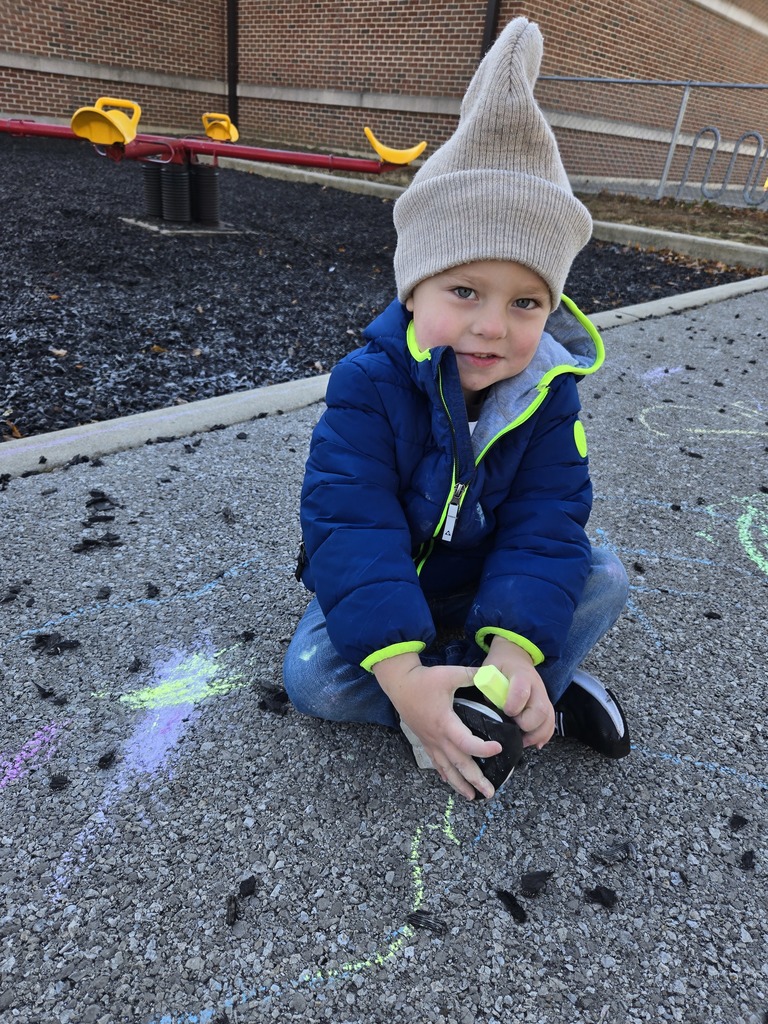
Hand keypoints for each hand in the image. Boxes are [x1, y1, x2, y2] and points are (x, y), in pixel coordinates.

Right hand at [373, 654, 500, 800]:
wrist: (399, 683)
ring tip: (472, 796)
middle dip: (474, 780)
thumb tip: (492, 675)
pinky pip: (436, 762)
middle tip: (489, 792)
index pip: (466, 742)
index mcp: (445, 723)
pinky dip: (445, 774)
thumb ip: (472, 675)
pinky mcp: (425, 740)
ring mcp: (430, 741)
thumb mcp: (450, 674)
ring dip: (459, 784)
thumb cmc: (423, 680)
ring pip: (446, 768)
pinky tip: (450, 781)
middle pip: (458, 764)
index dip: (483, 748)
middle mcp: (438, 737)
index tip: (498, 749)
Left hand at [485, 636, 554, 748]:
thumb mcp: (489, 669)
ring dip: (537, 734)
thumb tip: (487, 710)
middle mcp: (536, 686)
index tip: (506, 711)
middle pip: (541, 710)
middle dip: (527, 724)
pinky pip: (551, 722)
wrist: (516, 655)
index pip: (522, 691)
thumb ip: (488, 688)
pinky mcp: (546, 704)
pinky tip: (536, 744)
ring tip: (523, 742)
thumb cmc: (501, 663)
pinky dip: (545, 735)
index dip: (514, 705)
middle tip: (514, 728)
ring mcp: (543, 696)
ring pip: (548, 719)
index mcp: (520, 675)